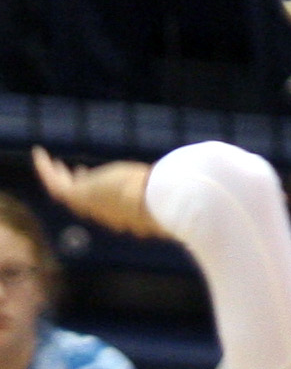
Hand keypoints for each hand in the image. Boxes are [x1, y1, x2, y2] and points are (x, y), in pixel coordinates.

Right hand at [33, 147, 160, 238]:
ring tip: (52, 162)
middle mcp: (104, 214)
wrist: (155, 203)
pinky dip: (44, 167)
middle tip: (78, 171)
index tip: (94, 176)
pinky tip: (39, 153)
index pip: (105, 204)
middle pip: (86, 200)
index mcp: (123, 215)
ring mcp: (89, 206)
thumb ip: (159, 187)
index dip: (99, 190)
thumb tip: (173, 178)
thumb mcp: (160, 189)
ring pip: (65, 191)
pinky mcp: (76, 195)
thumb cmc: (162, 195)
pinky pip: (53, 181)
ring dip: (57, 176)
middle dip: (81, 184)